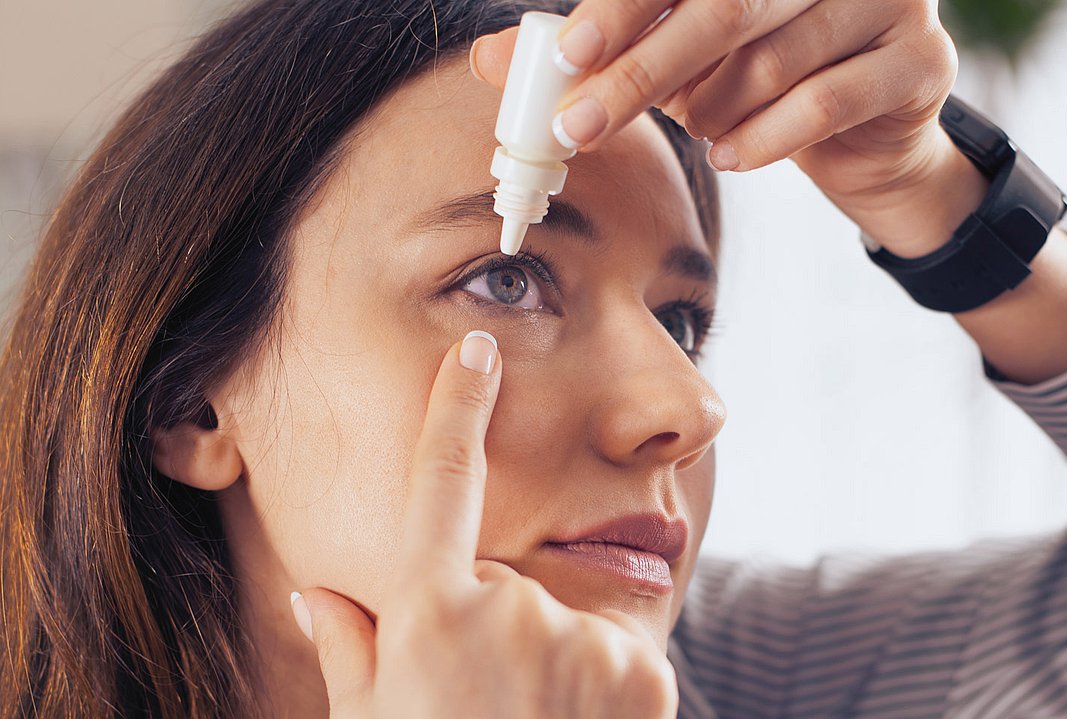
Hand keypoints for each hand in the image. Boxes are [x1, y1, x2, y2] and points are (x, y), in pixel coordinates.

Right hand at [290, 331, 677, 717]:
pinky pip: (621, 660)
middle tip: (487, 710)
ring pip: (569, 627)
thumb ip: (353, 651)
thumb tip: (321, 594)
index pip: (440, 481)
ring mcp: (577, 636)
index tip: (478, 350)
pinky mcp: (641, 671)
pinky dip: (605, 693)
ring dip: (556, 669)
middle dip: (502, 635)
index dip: (457, 408)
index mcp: (426, 611)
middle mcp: (504, 607)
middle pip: (511, 585)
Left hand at [470, 0, 984, 256]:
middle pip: (725, 4)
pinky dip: (767, 137)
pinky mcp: (922, 60)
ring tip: (701, 131)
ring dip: (714, 111)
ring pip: (773, 58)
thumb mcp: (673, 63)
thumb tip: (490, 59)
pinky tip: (735, 153)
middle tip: (581, 127)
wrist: (871, 141)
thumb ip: (596, 53)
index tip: (567, 54)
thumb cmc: (760, 81)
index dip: (623, 6)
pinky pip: (828, 100)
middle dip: (641, 72)